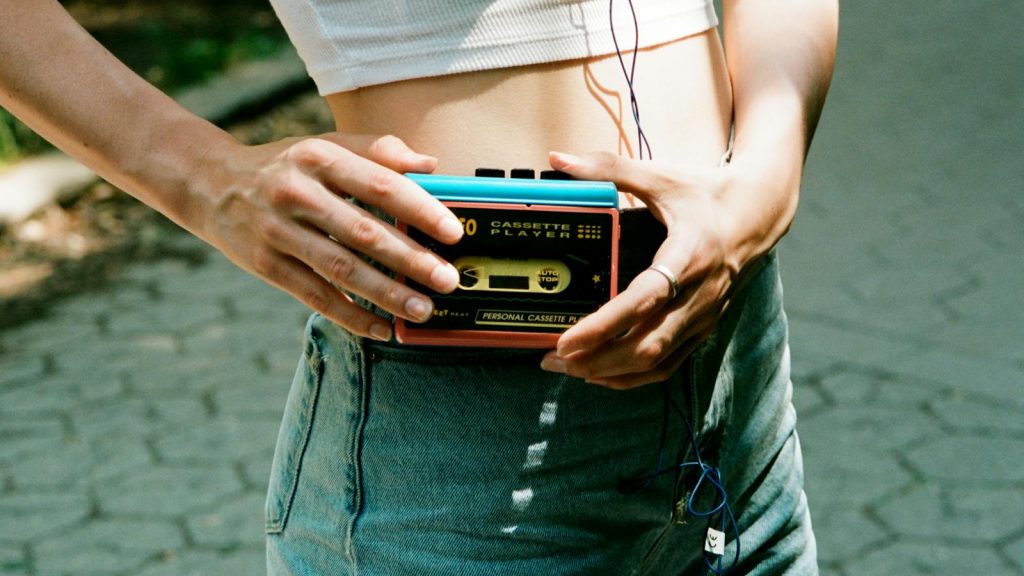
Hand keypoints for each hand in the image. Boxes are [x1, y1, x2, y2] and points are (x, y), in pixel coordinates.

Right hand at [191, 132, 463, 340]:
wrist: (210, 184)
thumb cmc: (285, 165)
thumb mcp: (324, 145)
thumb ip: (378, 150)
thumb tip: (431, 165)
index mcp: (319, 157)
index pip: (380, 185)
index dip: (420, 210)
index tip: (453, 232)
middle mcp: (296, 193)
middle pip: (364, 232)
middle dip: (410, 260)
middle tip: (447, 280)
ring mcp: (277, 231)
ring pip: (340, 269)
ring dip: (386, 293)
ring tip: (422, 310)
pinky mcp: (265, 264)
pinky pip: (314, 295)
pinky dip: (350, 315)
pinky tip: (381, 328)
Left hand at [540, 150, 750, 388]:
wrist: (759, 213)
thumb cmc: (706, 194)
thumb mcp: (661, 177)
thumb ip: (608, 168)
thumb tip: (559, 159)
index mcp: (688, 256)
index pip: (643, 302)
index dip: (604, 326)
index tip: (567, 340)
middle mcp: (698, 295)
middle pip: (646, 345)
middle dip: (597, 359)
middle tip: (554, 358)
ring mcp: (702, 317)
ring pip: (655, 362)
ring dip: (610, 372)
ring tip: (569, 369)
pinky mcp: (702, 329)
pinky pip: (666, 365)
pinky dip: (632, 376)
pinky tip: (601, 373)